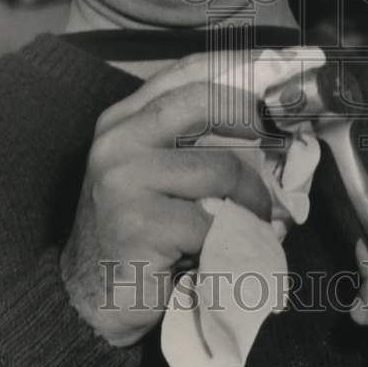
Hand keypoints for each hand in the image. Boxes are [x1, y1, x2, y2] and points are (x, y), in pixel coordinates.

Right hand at [60, 53, 271, 347]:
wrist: (88, 300)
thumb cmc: (133, 233)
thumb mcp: (151, 173)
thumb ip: (189, 142)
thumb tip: (265, 122)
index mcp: (122, 119)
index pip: (184, 71)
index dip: (237, 66)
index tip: (277, 73)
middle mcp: (118, 139)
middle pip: (202, 101)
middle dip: (251, 116)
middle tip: (279, 140)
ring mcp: (124, 179)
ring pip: (218, 168)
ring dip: (253, 197)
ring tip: (263, 216)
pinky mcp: (139, 223)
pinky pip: (212, 221)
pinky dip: (237, 236)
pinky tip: (239, 246)